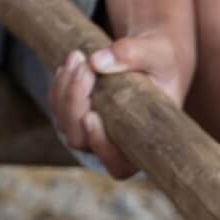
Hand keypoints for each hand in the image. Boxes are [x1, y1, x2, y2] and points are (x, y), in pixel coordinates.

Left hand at [49, 29, 192, 178]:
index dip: (101, 148)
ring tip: (80, 57)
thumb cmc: (163, 60)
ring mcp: (92, 131)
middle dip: (76, 103)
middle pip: (80, 140)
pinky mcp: (76, 114)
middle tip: (86, 67)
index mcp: (143, 141)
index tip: (92, 117)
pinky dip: (60, 84)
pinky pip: (57, 107)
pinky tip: (74, 63)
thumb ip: (134, 54)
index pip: (118, 165)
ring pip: (64, 124)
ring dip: (66, 90)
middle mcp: (116, 142)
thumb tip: (98, 61)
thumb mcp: (158, 54)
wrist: (152, 54)